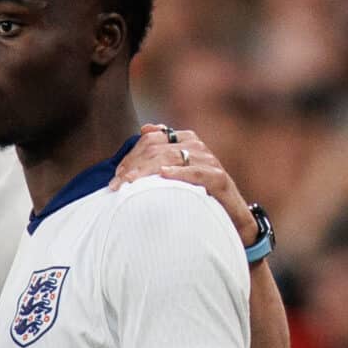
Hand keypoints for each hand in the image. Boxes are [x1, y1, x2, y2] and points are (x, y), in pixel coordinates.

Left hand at [113, 126, 257, 246]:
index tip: (117, 176)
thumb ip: (160, 154)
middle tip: (118, 184)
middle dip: (134, 166)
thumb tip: (146, 128)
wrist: (230, 219)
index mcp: (185, 141)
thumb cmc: (197, 197)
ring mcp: (209, 161)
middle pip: (158, 148)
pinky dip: (179, 173)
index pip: (151, 140)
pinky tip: (163, 176)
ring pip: (172, 157)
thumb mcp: (174, 176)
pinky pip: (198, 172)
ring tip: (131, 183)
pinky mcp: (220, 178)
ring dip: (148, 170)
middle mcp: (197, 147)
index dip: (131, 156)